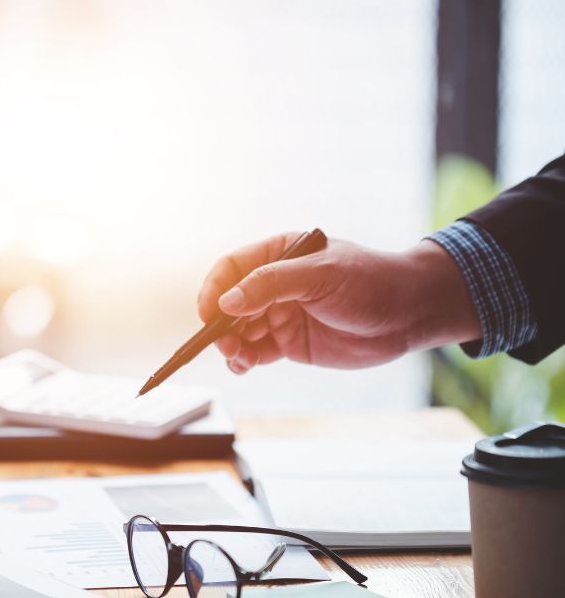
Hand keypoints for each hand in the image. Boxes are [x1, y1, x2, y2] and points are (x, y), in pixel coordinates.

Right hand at [196, 233, 481, 373]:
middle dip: (221, 325)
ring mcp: (280, 314)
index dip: (214, 289)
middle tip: (226, 343)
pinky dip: (244, 360)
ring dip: (231, 345)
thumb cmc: (371, 281)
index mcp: (278, 255)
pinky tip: (243, 366)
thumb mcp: (319, 275)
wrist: (410, 314)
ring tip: (238, 358)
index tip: (209, 313)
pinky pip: (256, 352)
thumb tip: (228, 301)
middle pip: (230, 303)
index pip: (231, 268)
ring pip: (240, 331)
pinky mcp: (290, 343)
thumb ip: (271, 285)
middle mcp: (274, 285)